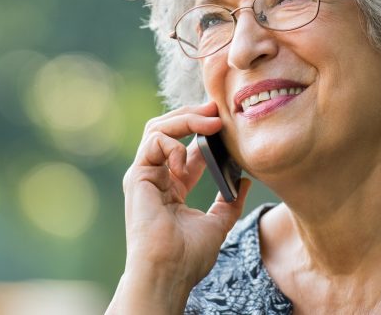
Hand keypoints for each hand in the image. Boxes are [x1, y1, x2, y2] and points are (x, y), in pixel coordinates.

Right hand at [111, 101, 250, 312]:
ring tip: (210, 123)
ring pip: (158, 128)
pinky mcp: (137, 175)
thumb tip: (244, 181)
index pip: (187, 147)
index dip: (205, 131)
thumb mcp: (217, 224)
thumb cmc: (188, 256)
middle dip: (193, 115)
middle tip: (217, 110)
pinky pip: (154, 141)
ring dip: (186, 119)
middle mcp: (155, 176)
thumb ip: (229, 203)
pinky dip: (174, 145)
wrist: (168, 271)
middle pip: (169, 130)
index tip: (226, 123)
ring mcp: (144, 174)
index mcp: (172, 187)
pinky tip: (186, 165)